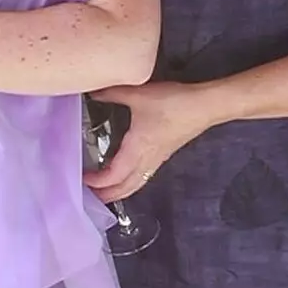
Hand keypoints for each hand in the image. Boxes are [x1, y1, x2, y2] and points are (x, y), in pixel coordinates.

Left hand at [83, 81, 210, 200]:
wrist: (205, 106)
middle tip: (88, 197)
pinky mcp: (163, 154)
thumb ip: (113, 93)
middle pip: (124, 188)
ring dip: (118, 192)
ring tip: (103, 193)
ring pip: (134, 184)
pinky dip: (129, 183)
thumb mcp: (138, 94)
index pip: (114, 175)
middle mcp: (146, 159)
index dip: (98, 182)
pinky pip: (143, 176)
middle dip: (106, 195)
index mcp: (137, 148)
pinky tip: (124, 177)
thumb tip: (92, 91)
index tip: (82, 180)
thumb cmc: (173, 102)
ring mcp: (157, 159)